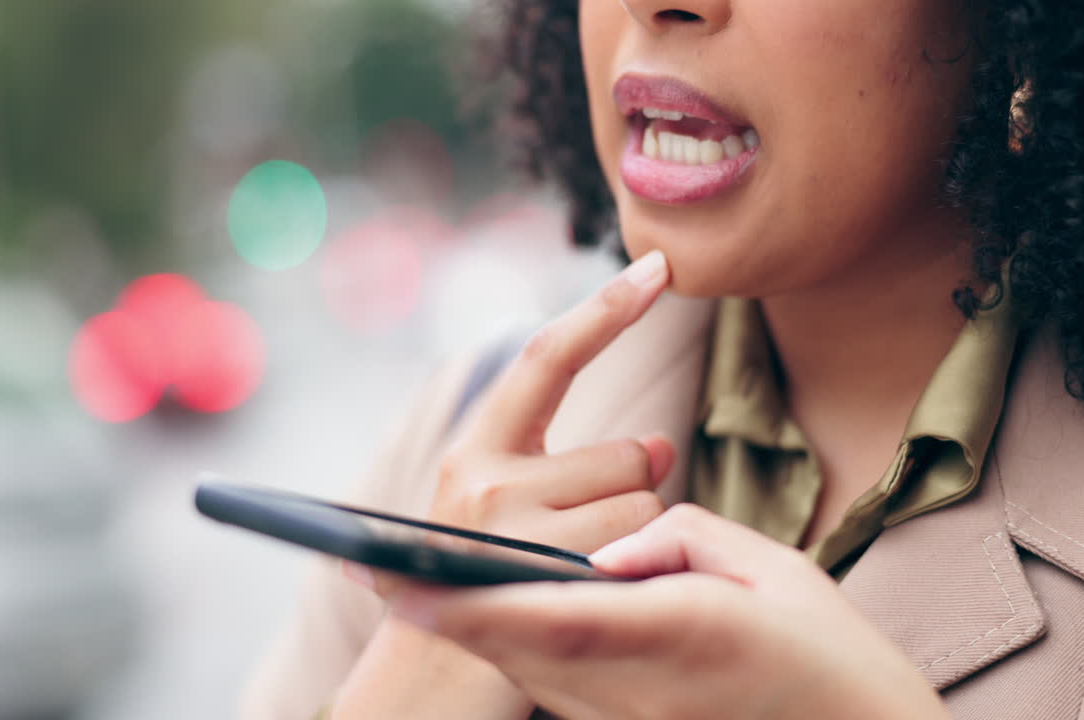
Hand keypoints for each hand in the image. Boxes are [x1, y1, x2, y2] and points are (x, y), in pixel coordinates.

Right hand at [348, 249, 675, 595]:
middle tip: (581, 542)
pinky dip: (637, 570)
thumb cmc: (477, 589)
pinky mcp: (546, 577)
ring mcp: (513, 529)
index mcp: (474, 449)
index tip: (659, 268)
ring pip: (641, 500)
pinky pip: (639, 547)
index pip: (547, 358)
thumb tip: (657, 443)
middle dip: (630, 492)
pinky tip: (590, 597)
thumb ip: (570, 466)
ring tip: (577, 576)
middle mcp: (486, 477)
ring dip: (633, 539)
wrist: (424, 687)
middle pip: (624, 452)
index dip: (605, 310)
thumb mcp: (501, 513)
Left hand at [383, 504, 949, 719]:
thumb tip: (607, 547)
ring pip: (526, 672)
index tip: (401, 581)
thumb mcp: (771, 571)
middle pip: (519, 648)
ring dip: (472, 628)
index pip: (553, 618)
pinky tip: (487, 615)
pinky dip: (512, 648)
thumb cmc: (828, 652)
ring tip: (411, 584)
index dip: (471, 603)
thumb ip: (680, 542)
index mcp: (681, 635)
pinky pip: (551, 687)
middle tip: (375, 571)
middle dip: (447, 610)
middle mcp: (640, 690)